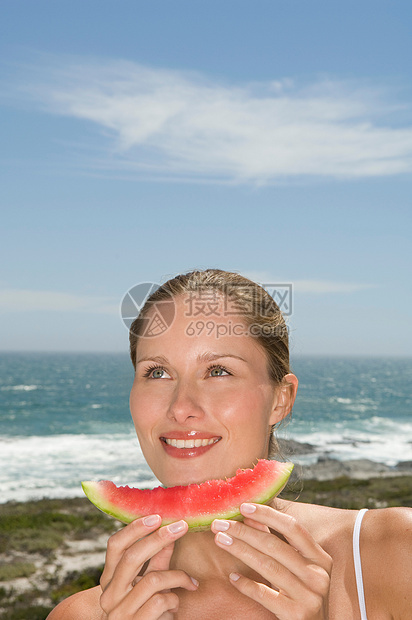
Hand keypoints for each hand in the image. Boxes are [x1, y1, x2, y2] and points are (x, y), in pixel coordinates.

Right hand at [99, 515, 197, 618]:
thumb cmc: (144, 612)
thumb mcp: (148, 584)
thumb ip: (157, 561)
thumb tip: (171, 530)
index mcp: (109, 580)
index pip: (115, 546)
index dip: (134, 528)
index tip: (157, 516)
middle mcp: (109, 595)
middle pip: (132, 557)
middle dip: (159, 538)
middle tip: (183, 526)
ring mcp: (119, 613)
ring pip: (153, 580)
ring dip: (177, 577)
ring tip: (189, 583)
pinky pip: (161, 602)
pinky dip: (175, 601)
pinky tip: (175, 609)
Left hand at [211, 503, 331, 618]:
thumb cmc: (301, 595)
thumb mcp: (295, 567)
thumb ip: (275, 540)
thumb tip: (249, 515)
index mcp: (320, 558)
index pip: (293, 528)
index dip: (268, 515)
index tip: (244, 506)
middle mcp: (318, 575)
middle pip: (275, 545)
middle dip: (244, 532)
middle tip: (220, 524)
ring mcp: (309, 597)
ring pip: (268, 567)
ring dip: (240, 550)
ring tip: (221, 540)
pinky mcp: (296, 615)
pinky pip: (265, 595)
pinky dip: (247, 585)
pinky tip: (232, 577)